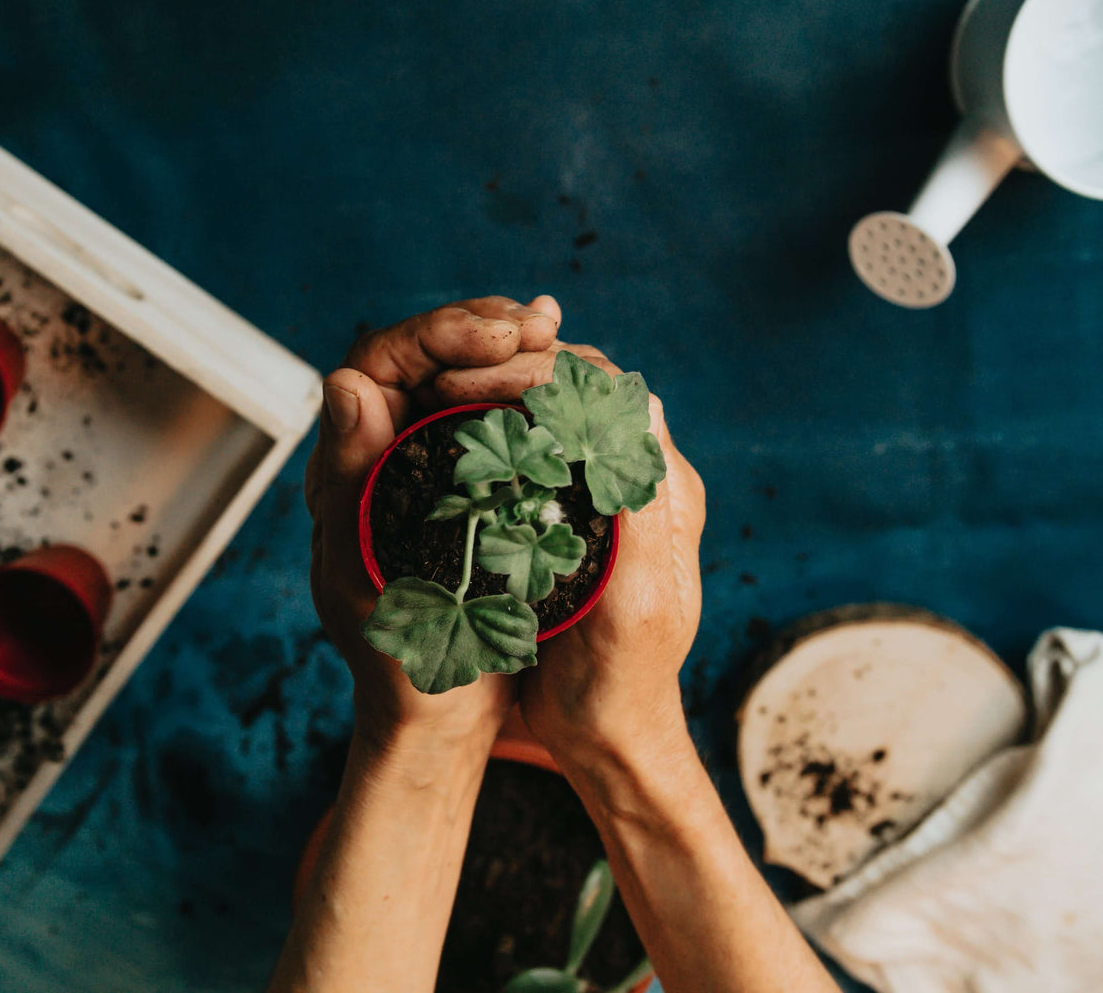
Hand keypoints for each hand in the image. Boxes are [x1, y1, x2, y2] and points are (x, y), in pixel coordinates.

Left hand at [304, 296, 562, 750]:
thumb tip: (349, 381)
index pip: (387, 356)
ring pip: (465, 379)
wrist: (435, 709)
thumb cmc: (393, 654)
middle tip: (540, 322)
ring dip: (510, 350)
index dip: (442, 332)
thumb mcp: (364, 569)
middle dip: (484, 328)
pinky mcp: (469, 485)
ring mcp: (427, 462)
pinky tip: (569, 382)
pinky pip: (497, 417)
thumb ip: (352, 477)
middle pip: (429, 353)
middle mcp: (384, 447)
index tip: (500, 336)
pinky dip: (531, 392)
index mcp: (349, 457)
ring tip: (554, 336)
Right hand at [452, 343, 705, 763]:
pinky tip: (452, 435)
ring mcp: (605, 495)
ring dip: (500, 391)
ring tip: (439, 396)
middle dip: (514, 368)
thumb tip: (638, 421)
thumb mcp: (635, 606)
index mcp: (663, 491)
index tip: (475, 385)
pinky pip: (535, 447)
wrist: (608, 733)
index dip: (543, 372)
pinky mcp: (572, 514)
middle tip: (444, 382)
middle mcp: (639, 481)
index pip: (610, 393)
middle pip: (582, 387)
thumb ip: (639, 515)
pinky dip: (493, 429)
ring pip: (555, 410)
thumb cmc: (621, 682)